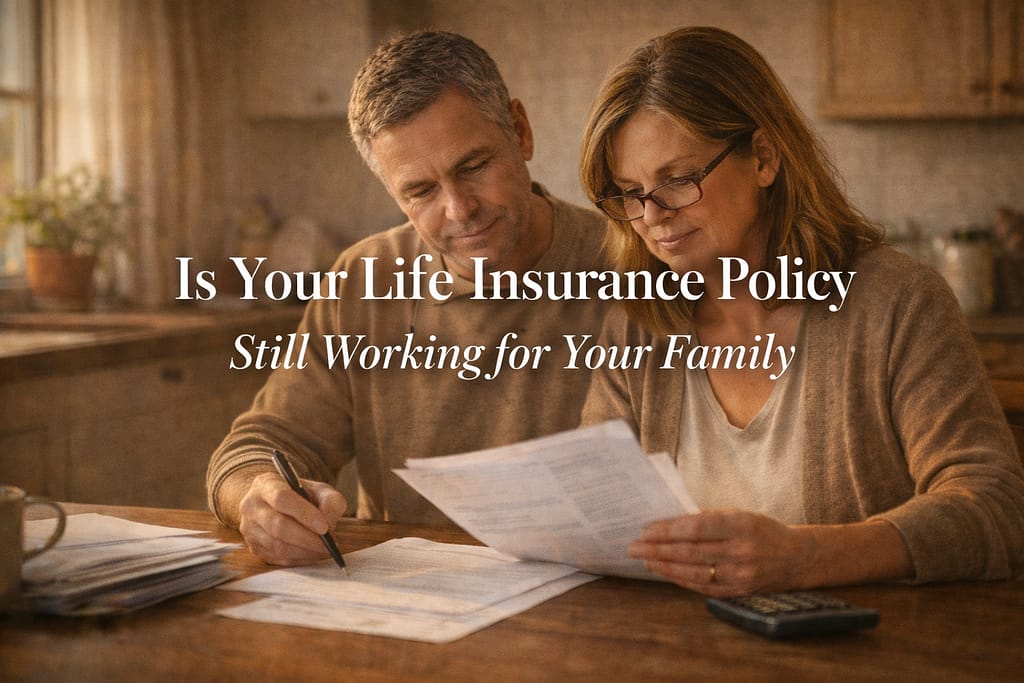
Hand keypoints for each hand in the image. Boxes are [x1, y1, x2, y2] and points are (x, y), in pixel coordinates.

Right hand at [237, 471, 347, 565]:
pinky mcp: (254, 547)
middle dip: (307, 538)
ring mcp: (249, 528)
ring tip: (324, 550)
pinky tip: (312, 554)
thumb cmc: (302, 496)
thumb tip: (328, 522)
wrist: (278, 505)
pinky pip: (278, 558)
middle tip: (328, 544)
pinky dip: (299, 559)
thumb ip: (330, 501)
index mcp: (265, 484)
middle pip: (278, 526)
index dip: (304, 514)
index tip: (324, 527)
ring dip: (305, 551)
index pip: (281, 498)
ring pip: (277, 546)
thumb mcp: (320, 490)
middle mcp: (251, 505)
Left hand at [628, 509, 813, 596]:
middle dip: (657, 549)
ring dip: (664, 566)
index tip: (646, 529)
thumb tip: (669, 521)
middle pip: (690, 552)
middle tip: (634, 547)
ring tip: (644, 560)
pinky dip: (681, 579)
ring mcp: (741, 575)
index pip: (697, 528)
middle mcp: (742, 552)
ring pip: (693, 572)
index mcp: (742, 525)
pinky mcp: (739, 592)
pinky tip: (665, 572)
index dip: (668, 530)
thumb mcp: (740, 514)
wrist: (797, 558)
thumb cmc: (761, 530)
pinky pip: (703, 587)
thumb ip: (708, 518)